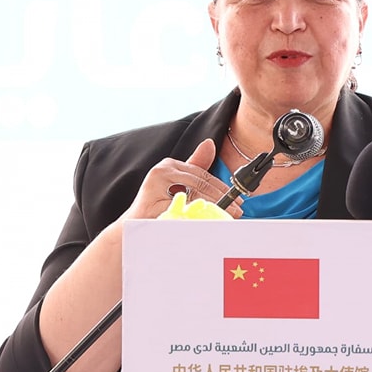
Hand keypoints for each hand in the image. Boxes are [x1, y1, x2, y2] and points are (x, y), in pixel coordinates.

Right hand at [124, 138, 242, 219]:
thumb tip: (210, 144)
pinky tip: (208, 222)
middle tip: (237, 210)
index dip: (222, 188)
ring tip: (228, 217)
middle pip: (200, 185)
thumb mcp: (177, 185)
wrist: (133, 228)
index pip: (202, 175)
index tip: (238, 199)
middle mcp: (162, 171)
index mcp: (169, 165)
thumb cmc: (156, 207)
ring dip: (214, 208)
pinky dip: (198, 217)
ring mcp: (156, 186)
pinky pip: (183, 210)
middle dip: (222, 199)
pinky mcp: (153, 202)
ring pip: (194, 197)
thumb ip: (194, 167)